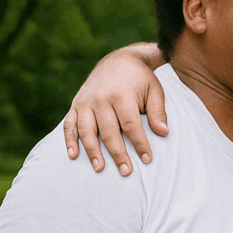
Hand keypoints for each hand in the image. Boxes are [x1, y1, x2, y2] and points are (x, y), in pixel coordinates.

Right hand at [63, 43, 166, 174]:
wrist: (118, 60)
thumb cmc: (140, 79)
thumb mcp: (154, 90)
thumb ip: (158, 112)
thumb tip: (164, 133)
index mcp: (121, 95)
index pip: (131, 125)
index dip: (139, 143)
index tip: (147, 159)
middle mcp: (100, 99)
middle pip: (108, 131)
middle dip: (117, 153)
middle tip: (126, 171)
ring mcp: (85, 102)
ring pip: (86, 130)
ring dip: (92, 151)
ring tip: (99, 169)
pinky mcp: (76, 104)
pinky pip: (69, 124)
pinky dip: (69, 140)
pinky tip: (73, 156)